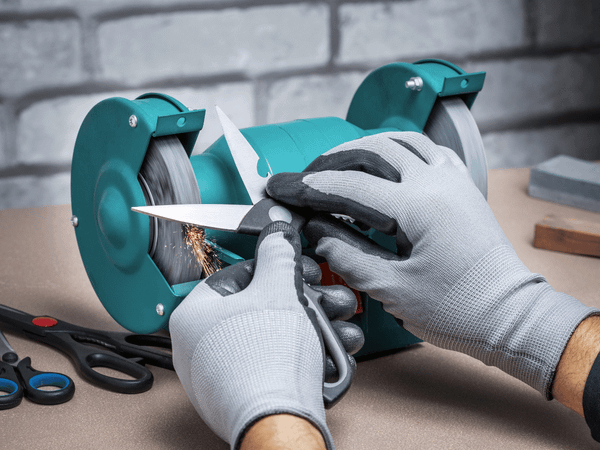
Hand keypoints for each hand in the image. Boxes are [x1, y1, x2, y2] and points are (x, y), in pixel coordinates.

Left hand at [169, 221, 361, 448]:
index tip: (297, 268)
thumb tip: (277, 230)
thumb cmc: (267, 362)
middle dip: (305, 301)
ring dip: (315, 328)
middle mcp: (202, 348)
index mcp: (195, 316)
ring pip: (275, 338)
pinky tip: (333, 354)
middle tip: (325, 297)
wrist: (281, 423)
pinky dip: (305, 356)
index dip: (274, 267)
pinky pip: (277, 365)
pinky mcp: (247, 397)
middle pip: (261, 308)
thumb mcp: (279, 290)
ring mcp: (223, 376)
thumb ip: (278, 253)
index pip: (236, 275)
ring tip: (339, 326)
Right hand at [267, 131, 597, 398]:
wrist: (510, 316)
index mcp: (418, 207)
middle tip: (306, 177)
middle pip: (373, 150)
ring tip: (337, 164)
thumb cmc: (459, 310)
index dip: (309, 187)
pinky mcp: (461, 187)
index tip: (282, 188)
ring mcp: (452, 180)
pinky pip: (426, 151)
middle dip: (332, 160)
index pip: (349, 185)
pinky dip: (398, 150)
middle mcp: (437, 182)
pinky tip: (385, 163)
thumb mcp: (392, 289)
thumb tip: (316, 231)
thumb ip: (346, 254)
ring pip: (400, 141)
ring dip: (364, 147)